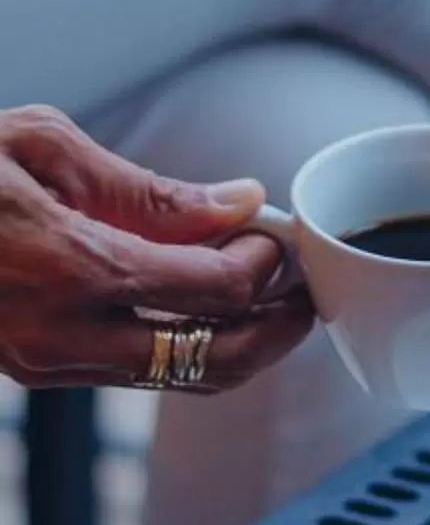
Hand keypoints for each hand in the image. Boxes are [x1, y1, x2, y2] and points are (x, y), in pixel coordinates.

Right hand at [0, 108, 313, 392]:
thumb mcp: (40, 146)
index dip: (264, 263)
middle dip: (277, 326)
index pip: (216, 290)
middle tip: (300, 288)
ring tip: (261, 295)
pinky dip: (184, 345)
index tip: (273, 232)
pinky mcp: (35, 371)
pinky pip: (136, 372)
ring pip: (181, 378)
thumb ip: (146, 188)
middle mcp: (62, 334)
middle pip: (217, 359)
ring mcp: (45, 363)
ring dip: (237, 341)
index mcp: (71, 267)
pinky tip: (196, 302)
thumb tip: (238, 203)